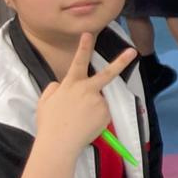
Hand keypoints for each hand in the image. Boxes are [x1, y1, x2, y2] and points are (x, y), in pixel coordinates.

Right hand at [33, 33, 138, 156]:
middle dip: (121, 61)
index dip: (84, 47)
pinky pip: (102, 112)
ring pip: (99, 100)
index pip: (78, 61)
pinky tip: (85, 125)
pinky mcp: (105, 113)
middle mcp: (87, 89)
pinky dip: (96, 118)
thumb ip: (54, 89)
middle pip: (107, 73)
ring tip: (78, 120)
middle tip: (133, 51)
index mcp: (70, 84)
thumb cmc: (49, 123)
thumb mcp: (45, 101)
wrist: (59, 143)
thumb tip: (61, 84)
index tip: (89, 34)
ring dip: (92, 108)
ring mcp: (98, 101)